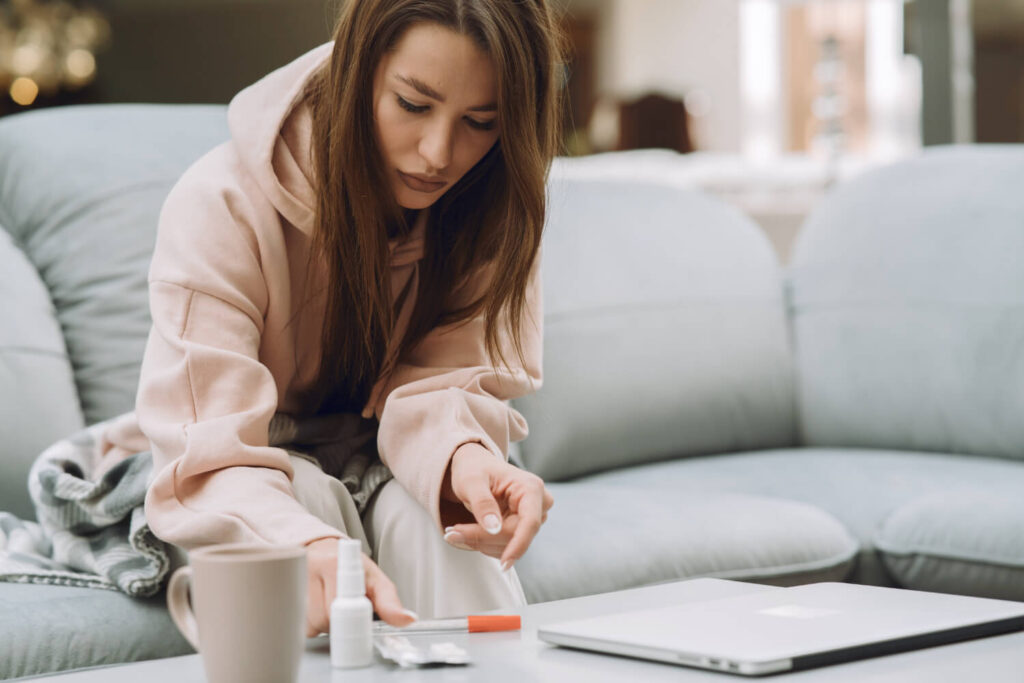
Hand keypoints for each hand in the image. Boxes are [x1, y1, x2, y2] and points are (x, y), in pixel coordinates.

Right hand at [303, 537, 415, 636]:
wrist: (319, 549)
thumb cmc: (350, 566)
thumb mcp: (374, 579)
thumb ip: (390, 601)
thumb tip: (408, 619)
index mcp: (336, 563)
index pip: (341, 604)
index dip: (350, 616)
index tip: (357, 619)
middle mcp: (311, 568)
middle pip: (324, 619)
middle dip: (338, 622)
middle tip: (343, 609)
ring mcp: (293, 578)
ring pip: (310, 624)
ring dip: (322, 624)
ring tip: (328, 606)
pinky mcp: (283, 590)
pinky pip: (298, 624)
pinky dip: (308, 624)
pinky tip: (313, 608)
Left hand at [440, 443, 553, 570]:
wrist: (474, 466)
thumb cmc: (473, 468)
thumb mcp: (471, 481)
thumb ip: (482, 503)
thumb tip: (494, 528)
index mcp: (530, 487)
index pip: (531, 522)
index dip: (518, 545)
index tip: (504, 564)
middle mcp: (538, 503)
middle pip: (515, 536)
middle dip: (483, 538)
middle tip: (451, 533)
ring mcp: (533, 517)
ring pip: (510, 545)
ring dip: (481, 542)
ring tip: (458, 530)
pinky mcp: (523, 528)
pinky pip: (506, 546)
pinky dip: (485, 543)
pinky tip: (471, 531)